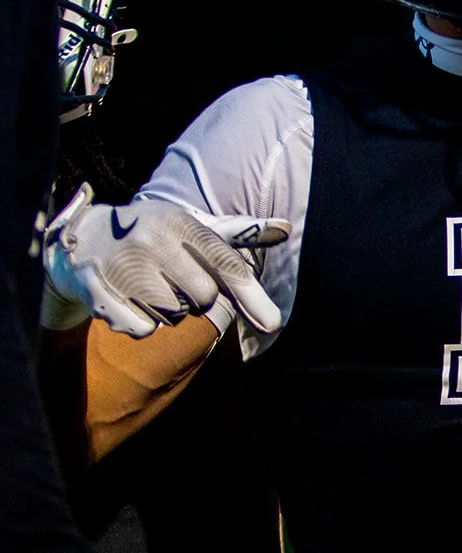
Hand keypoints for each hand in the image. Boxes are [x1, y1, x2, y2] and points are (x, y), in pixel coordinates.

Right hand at [44, 182, 290, 338]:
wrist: (84, 240)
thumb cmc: (156, 235)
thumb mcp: (194, 227)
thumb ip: (240, 232)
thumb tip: (287, 228)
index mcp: (181, 223)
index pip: (224, 263)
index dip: (250, 294)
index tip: (272, 324)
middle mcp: (153, 240)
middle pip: (203, 298)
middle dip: (195, 296)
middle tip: (173, 277)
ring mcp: (123, 266)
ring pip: (173, 316)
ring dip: (167, 310)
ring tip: (147, 284)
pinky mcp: (98, 292)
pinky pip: (142, 329)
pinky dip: (141, 323)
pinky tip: (128, 300)